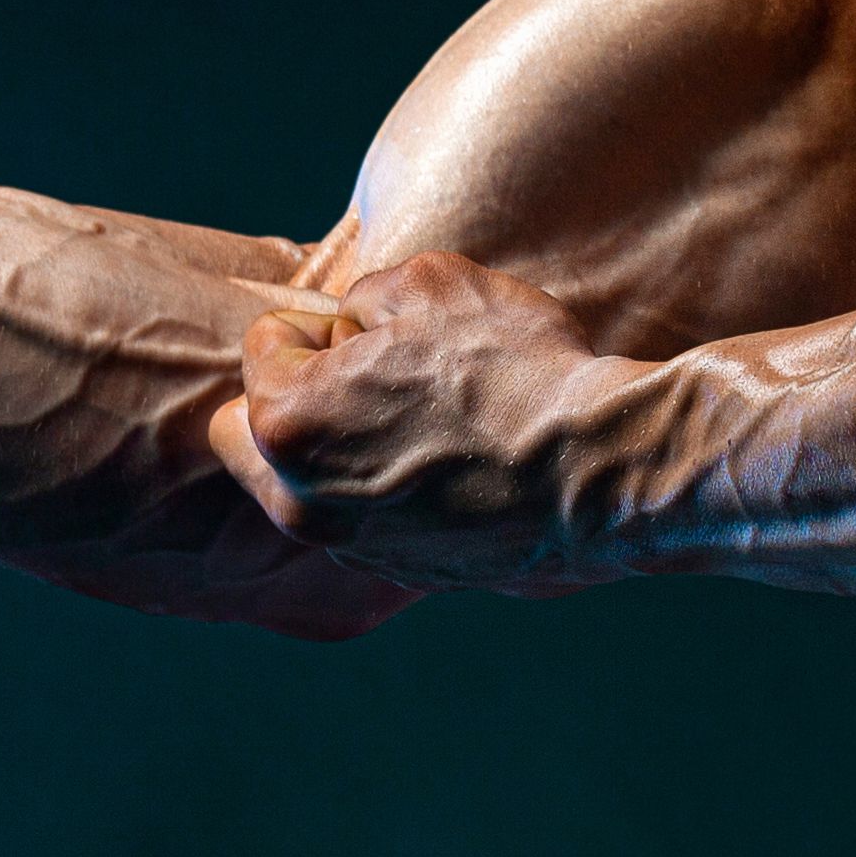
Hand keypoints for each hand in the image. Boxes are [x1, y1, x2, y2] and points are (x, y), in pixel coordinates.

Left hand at [209, 250, 628, 593]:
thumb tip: (353, 324)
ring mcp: (353, 548)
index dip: (321, 322)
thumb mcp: (431, 283)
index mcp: (288, 423)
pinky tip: (452, 465)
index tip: (377, 329)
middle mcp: (302, 503)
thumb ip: (364, 297)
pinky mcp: (404, 574)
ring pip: (308, 485)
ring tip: (420, 419)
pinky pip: (367, 520)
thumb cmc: (515, 369)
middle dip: (292, 396)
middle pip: (251, 432)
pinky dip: (388, 493)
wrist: (604, 471)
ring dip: (339, 449)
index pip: (263, 345)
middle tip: (364, 374)